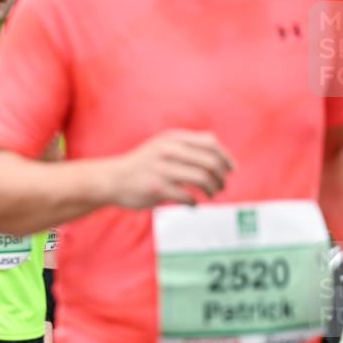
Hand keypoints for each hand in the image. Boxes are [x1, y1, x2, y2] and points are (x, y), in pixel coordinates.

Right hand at [108, 130, 234, 207]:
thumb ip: (186, 143)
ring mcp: (162, 169)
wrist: (111, 179)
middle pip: (210, 162)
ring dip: (212, 189)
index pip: (210, 144)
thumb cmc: (141, 164)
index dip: (225, 158)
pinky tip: (192, 205)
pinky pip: (187, 196)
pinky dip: (194, 203)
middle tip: (222, 186)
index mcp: (172, 138)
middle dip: (221, 177)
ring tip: (211, 195)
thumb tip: (216, 145)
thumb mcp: (161, 145)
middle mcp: (168, 150)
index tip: (231, 170)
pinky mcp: (157, 188)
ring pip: (202, 179)